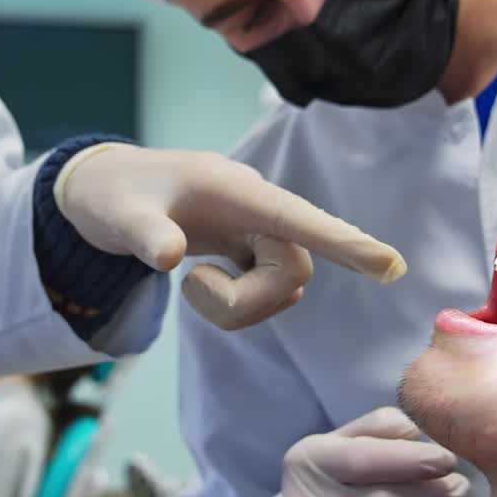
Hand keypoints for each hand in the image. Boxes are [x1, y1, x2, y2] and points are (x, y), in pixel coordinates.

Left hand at [55, 144, 406, 329]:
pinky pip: (268, 290)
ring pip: (284, 286)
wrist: (106, 192)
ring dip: (238, 306)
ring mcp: (258, 229)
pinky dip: (235, 305)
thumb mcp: (117, 215)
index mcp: (235, 189)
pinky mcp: (251, 248)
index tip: (391, 266)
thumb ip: (143, 234)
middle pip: (292, 270)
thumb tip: (168, 258)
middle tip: (189, 288)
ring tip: (189, 282)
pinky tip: (200, 280)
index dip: (345, 243)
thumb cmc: (114, 195)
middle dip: (246, 302)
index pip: (299, 219)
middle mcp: (258, 207)